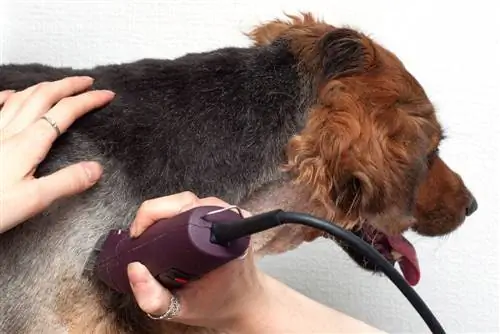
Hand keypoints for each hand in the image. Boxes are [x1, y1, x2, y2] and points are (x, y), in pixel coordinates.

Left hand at [0, 77, 114, 232]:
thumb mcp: (34, 200)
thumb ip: (66, 182)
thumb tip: (96, 168)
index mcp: (28, 144)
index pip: (65, 112)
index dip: (88, 100)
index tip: (106, 95)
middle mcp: (10, 131)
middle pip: (44, 96)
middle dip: (69, 85)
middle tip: (88, 82)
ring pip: (22, 97)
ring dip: (45, 87)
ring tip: (61, 85)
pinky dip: (11, 95)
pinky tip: (13, 94)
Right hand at [127, 192, 265, 330]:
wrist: (245, 303)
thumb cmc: (219, 304)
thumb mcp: (182, 309)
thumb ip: (155, 299)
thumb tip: (134, 269)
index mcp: (225, 238)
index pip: (186, 212)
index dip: (158, 218)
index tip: (141, 236)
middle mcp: (229, 220)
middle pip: (183, 202)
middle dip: (155, 215)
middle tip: (140, 238)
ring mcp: (226, 214)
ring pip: (185, 202)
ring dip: (163, 214)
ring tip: (149, 235)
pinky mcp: (221, 215)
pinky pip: (191, 207)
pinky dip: (173, 215)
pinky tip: (164, 231)